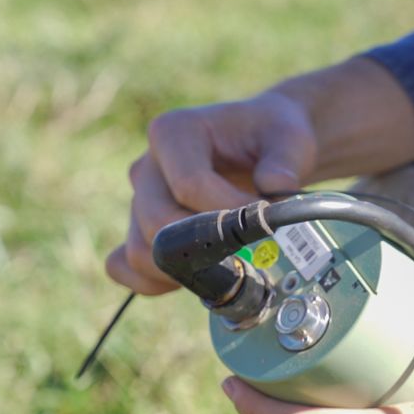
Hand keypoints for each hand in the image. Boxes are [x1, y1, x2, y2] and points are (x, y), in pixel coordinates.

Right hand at [105, 92, 316, 295]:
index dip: (228, 213)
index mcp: (174, 132)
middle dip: (205, 246)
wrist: (261, 149)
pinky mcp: (139, 231)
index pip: (189, 184)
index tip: (264, 225)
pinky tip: (194, 280)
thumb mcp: (289, 139)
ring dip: (183, 268)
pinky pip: (124, 265)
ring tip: (230, 265)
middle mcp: (147, 166)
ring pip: (141, 249)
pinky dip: (153, 282)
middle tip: (249, 254)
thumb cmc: (270, 139)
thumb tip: (275, 186)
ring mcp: (139, 201)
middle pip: (158, 221)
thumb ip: (284, 161)